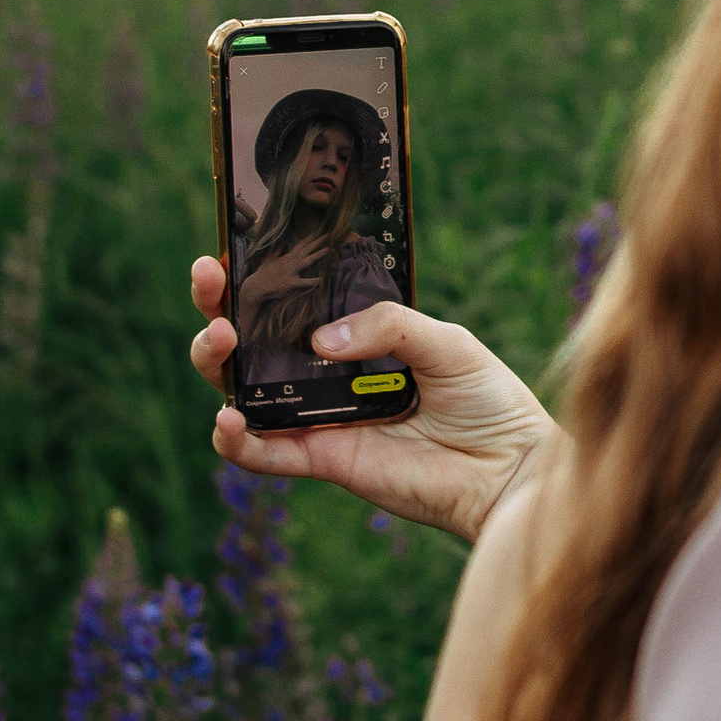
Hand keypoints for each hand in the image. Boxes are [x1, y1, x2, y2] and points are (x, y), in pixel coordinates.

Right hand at [189, 255, 555, 542]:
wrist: (509, 470)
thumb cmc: (488, 400)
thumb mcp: (445, 340)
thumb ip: (386, 325)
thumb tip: (320, 339)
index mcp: (357, 334)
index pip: (294, 300)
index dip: (257, 276)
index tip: (231, 251)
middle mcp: (329, 373)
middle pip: (254, 340)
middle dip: (221, 307)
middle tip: (211, 282)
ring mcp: (320, 416)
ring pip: (244, 390)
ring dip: (217, 363)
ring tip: (221, 341)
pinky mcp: (322, 460)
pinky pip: (263, 452)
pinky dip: (235, 440)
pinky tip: (228, 418)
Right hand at [236, 240, 319, 306]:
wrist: (256, 287)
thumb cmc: (262, 275)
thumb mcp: (268, 260)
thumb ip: (275, 253)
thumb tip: (279, 245)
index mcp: (285, 258)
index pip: (299, 246)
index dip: (307, 240)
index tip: (315, 233)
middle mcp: (289, 263)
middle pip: (306, 251)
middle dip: (317, 243)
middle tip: (327, 235)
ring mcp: (290, 272)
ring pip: (306, 261)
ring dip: (317, 255)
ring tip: (327, 249)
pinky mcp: (290, 283)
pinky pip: (303, 282)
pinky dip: (312, 281)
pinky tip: (320, 279)